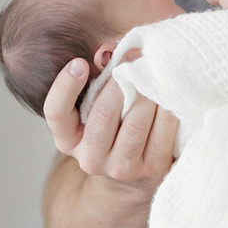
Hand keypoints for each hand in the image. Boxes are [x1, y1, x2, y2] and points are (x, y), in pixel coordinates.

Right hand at [43, 57, 177, 192]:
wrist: (133, 175)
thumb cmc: (112, 128)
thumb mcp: (93, 110)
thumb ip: (96, 84)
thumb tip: (112, 51)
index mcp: (68, 139)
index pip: (56, 112)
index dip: (65, 86)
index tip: (79, 62)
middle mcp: (90, 157)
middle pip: (103, 114)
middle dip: (120, 81)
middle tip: (133, 56)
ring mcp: (122, 167)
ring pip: (137, 122)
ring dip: (148, 92)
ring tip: (154, 70)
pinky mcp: (153, 169)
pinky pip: (164, 131)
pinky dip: (168, 108)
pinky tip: (171, 92)